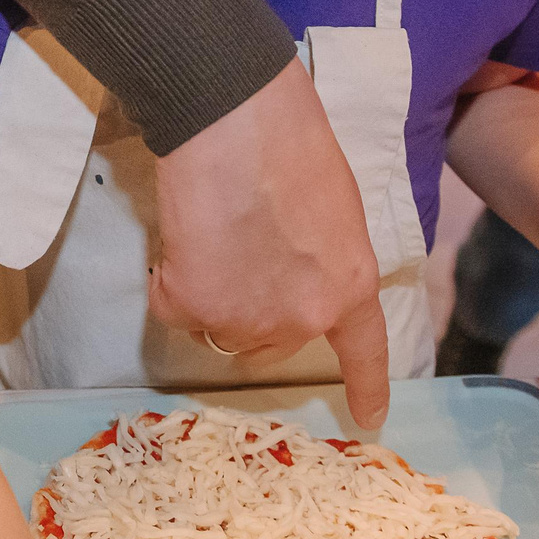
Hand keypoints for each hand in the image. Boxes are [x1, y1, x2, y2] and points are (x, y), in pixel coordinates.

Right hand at [148, 62, 390, 432]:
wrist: (233, 119)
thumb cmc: (289, 142)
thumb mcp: (335, 210)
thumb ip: (322, 261)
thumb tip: (289, 277)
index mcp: (351, 287)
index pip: (363, 351)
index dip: (366, 387)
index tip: (368, 419)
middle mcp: (303, 318)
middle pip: (269, 343)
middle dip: (251, 310)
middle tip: (239, 251)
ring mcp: (245, 318)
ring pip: (216, 327)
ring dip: (207, 293)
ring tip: (210, 232)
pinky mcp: (191, 305)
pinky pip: (173, 307)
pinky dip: (169, 277)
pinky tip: (184, 233)